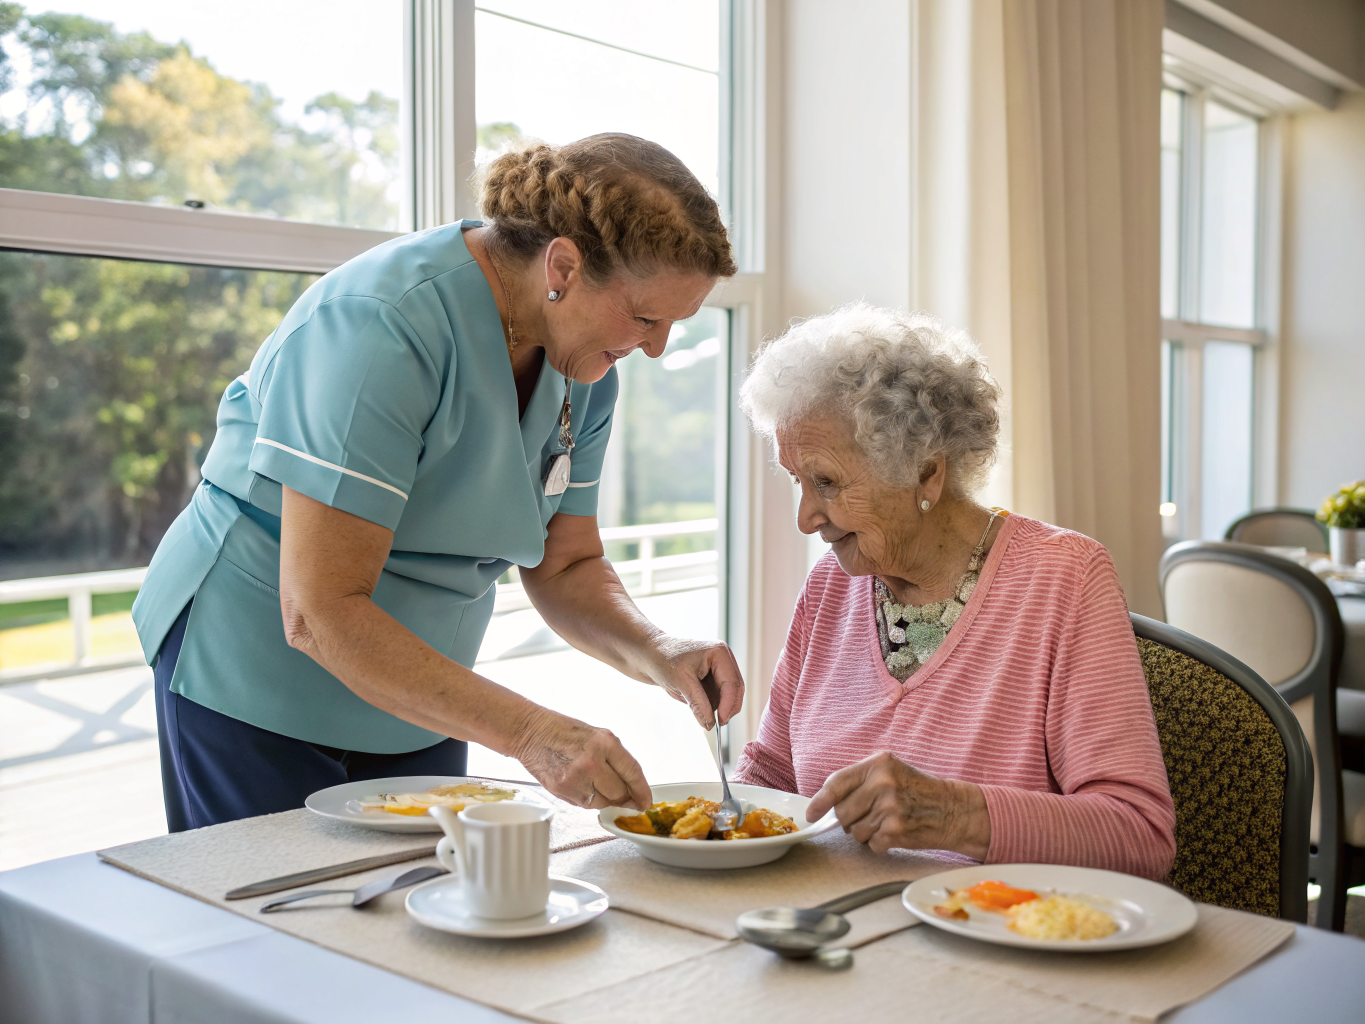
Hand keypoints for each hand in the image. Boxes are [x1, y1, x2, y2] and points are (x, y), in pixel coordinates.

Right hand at [511, 706, 651, 810]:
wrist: (530, 732)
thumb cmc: (564, 731)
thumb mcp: (597, 735)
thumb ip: (616, 759)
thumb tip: (632, 787)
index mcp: (605, 742)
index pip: (632, 772)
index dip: (642, 791)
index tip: (646, 802)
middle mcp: (592, 761)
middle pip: (619, 793)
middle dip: (623, 797)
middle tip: (622, 795)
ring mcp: (575, 777)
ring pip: (603, 802)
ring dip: (604, 798)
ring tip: (593, 781)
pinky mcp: (562, 790)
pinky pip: (585, 804)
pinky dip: (588, 799)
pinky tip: (581, 784)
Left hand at [643, 636, 744, 728]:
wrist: (649, 655)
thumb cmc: (663, 660)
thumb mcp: (681, 682)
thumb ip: (698, 703)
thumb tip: (710, 724)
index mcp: (720, 653)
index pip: (732, 684)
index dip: (728, 705)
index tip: (720, 722)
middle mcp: (723, 660)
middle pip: (736, 690)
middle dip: (727, 708)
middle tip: (716, 724)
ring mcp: (718, 670)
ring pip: (728, 697)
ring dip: (716, 706)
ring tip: (692, 703)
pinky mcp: (712, 679)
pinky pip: (717, 698)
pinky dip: (709, 705)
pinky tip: (690, 699)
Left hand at [805, 752, 990, 858]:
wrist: (953, 810)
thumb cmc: (919, 791)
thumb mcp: (891, 772)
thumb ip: (860, 782)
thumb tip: (824, 803)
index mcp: (878, 764)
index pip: (837, 782)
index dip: (820, 800)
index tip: (811, 813)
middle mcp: (882, 783)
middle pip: (842, 812)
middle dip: (850, 820)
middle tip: (870, 815)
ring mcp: (889, 808)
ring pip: (855, 831)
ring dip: (867, 833)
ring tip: (888, 822)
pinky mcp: (895, 831)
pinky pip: (871, 845)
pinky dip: (881, 844)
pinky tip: (897, 832)